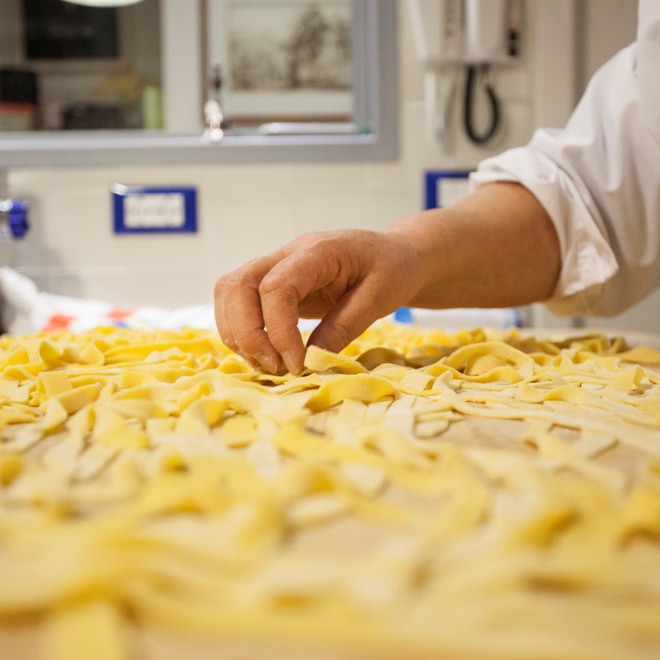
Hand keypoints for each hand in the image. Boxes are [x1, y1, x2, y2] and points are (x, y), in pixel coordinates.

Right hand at [214, 229, 420, 373]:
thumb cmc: (393, 269)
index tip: (296, 364)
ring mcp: (277, 266)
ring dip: (239, 334)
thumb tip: (309, 360)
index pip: (276, 286)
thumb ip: (344, 325)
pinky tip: (268, 355)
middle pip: (238, 285)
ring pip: (230, 292)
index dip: (278, 330)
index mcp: (318, 250)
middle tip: (274, 368)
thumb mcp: (380, 297)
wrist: (394, 254)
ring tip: (270, 365)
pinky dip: (244, 332)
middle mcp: (288, 254)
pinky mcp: (273, 283)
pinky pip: (241, 303)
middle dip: (246, 333)